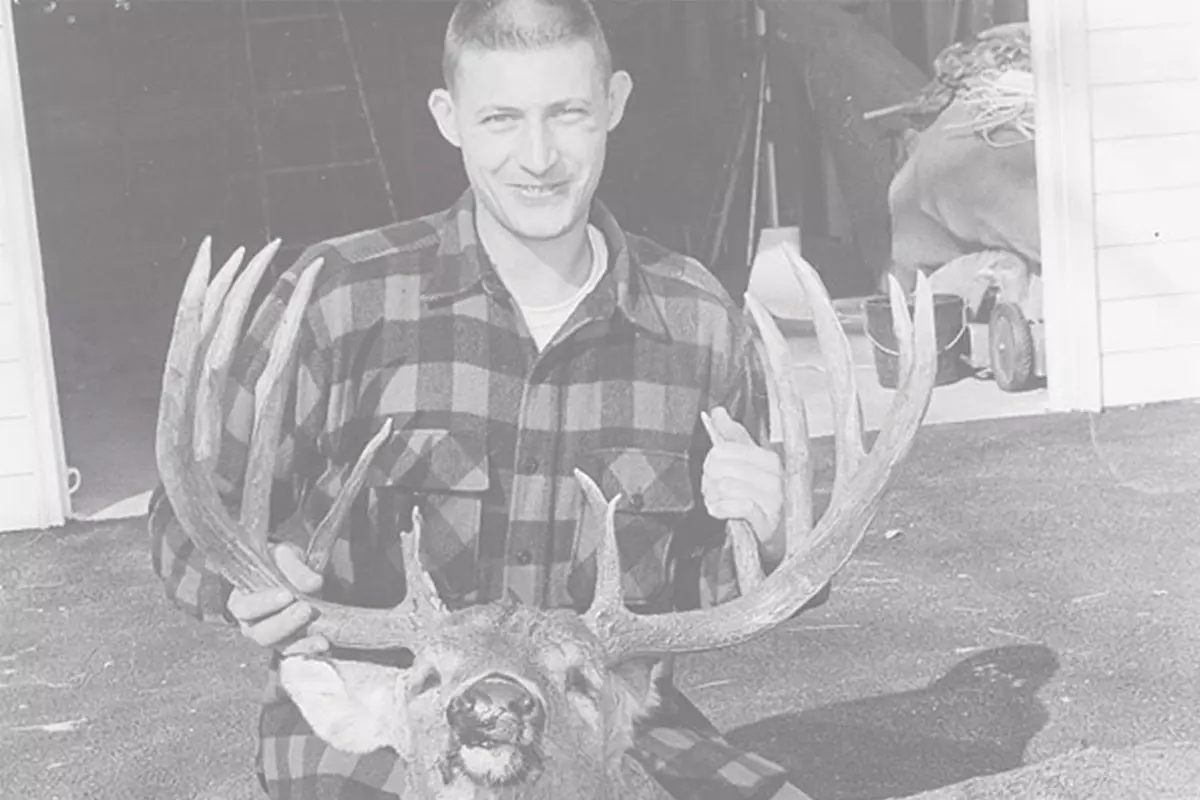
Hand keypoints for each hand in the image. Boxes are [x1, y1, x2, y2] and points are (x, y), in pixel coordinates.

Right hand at [227, 543, 329, 656]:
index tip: (287, 595)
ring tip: (318, 628)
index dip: (264, 603)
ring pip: (279, 644)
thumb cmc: (279, 563)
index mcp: (241, 600)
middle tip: (305, 609)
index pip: (245, 607)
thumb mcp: (284, 555)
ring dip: (299, 638)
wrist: (294, 573)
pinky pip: (298, 651)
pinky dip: (311, 647)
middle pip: (261, 632)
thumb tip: (312, 582)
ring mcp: (271, 636)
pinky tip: (323, 642)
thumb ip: (293, 565)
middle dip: (285, 622)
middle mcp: (251, 623)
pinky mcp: (289, 644)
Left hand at [700, 407, 784, 562]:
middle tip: (712, 490)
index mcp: (770, 459)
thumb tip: (718, 411)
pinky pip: (736, 506)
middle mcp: (775, 476)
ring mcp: (774, 499)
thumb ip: (732, 437)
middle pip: (721, 466)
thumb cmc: (759, 499)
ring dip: (713, 497)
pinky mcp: (768, 521)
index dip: (711, 460)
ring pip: (725, 486)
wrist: (779, 539)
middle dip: (709, 480)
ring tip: (717, 502)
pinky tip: (720, 512)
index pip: (725, 448)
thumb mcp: (748, 465)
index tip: (712, 471)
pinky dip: (720, 509)